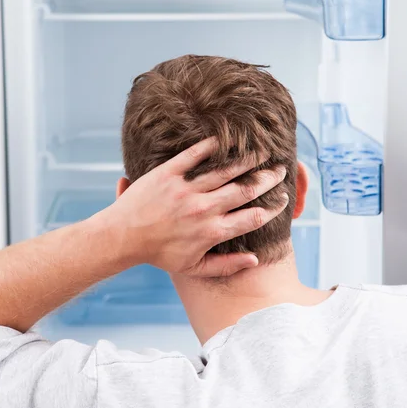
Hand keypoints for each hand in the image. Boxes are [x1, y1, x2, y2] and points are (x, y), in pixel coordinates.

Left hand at [103, 138, 287, 277]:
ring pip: (224, 171)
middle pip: (244, 190)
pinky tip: (226, 140)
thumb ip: (226, 265)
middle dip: (267, 179)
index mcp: (211, 232)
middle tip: (280, 170)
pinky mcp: (168, 173)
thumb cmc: (159, 254)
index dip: (272, 208)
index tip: (283, 199)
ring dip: (246, 160)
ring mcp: (185, 189)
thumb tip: (255, 259)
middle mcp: (202, 209)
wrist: (122, 237)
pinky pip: (193, 155)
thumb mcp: (193, 268)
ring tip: (261, 152)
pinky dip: (211, 146)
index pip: (252, 217)